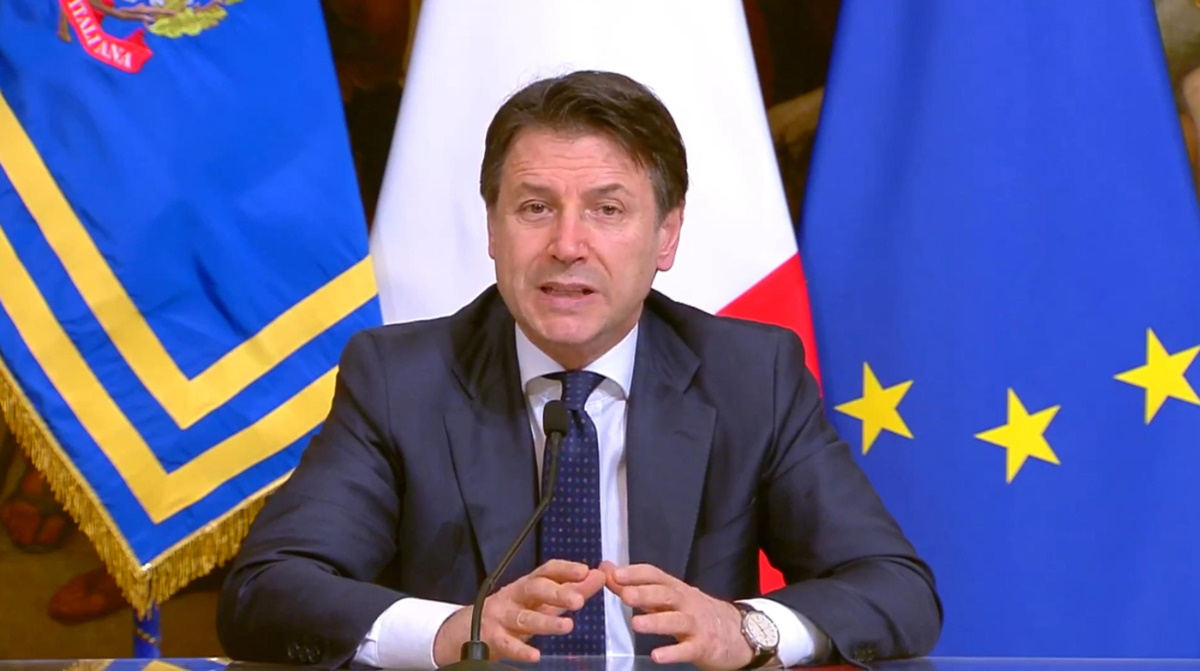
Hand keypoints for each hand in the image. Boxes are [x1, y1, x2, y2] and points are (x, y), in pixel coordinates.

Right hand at [433, 560, 605, 664]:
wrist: (466, 630)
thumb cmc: (512, 611)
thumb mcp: (540, 600)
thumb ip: (570, 589)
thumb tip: (599, 576)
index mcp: (527, 585)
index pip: (547, 571)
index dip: (565, 569)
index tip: (584, 570)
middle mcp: (514, 597)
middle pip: (535, 589)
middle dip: (557, 593)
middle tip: (578, 600)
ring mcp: (502, 618)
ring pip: (524, 618)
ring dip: (546, 622)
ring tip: (567, 626)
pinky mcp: (493, 639)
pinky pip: (508, 645)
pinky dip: (521, 651)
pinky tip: (535, 656)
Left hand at [602, 561, 755, 670]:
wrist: (738, 633)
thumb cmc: (694, 613)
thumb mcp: (667, 598)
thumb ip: (635, 586)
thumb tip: (605, 569)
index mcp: (675, 589)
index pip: (655, 575)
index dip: (635, 573)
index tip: (614, 573)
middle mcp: (686, 602)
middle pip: (666, 594)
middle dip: (645, 593)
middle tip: (625, 595)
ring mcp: (696, 624)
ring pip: (676, 620)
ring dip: (656, 621)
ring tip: (636, 624)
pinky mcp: (703, 646)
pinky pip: (688, 649)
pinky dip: (673, 652)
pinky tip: (657, 656)